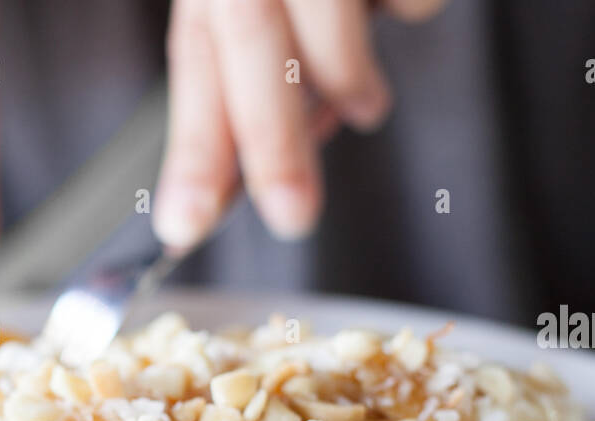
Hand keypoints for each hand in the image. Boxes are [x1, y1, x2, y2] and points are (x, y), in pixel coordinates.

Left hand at [154, 0, 446, 249]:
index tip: (186, 224)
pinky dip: (408, 10)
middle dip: (271, 142)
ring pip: (330, 13)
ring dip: (349, 80)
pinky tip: (394, 4)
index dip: (195, 144)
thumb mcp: (256, 0)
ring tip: (364, 106)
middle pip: (250, 35)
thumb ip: (252, 71)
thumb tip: (256, 168)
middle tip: (291, 218)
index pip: (196, 56)